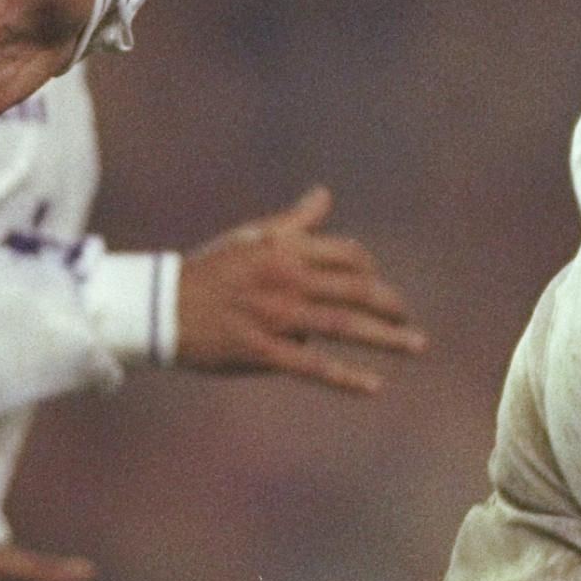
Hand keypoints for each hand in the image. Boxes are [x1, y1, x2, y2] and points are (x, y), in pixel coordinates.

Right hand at [178, 185, 427, 394]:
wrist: (163, 306)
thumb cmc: (212, 269)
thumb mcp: (253, 236)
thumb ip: (294, 220)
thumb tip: (325, 195)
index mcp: (287, 250)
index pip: (349, 256)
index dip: (372, 271)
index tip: (379, 288)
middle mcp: (288, 280)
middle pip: (357, 290)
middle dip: (391, 306)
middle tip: (408, 322)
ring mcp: (277, 316)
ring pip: (344, 326)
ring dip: (387, 338)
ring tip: (416, 346)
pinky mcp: (263, 351)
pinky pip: (313, 367)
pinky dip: (347, 377)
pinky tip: (375, 386)